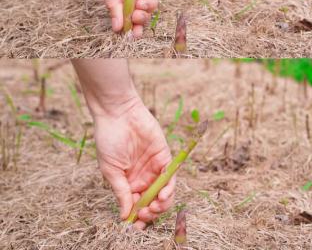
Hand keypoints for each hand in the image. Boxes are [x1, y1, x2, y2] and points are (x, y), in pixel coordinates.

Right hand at [93, 96, 173, 229]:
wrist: (119, 115)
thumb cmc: (109, 140)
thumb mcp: (111, 171)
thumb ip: (121, 193)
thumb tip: (125, 217)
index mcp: (128, 183)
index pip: (136, 205)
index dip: (138, 218)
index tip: (136, 226)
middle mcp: (143, 178)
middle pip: (152, 202)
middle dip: (150, 213)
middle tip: (145, 215)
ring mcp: (155, 168)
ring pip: (163, 193)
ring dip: (161, 205)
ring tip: (154, 207)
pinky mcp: (165, 157)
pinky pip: (171, 177)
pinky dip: (168, 189)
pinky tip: (162, 195)